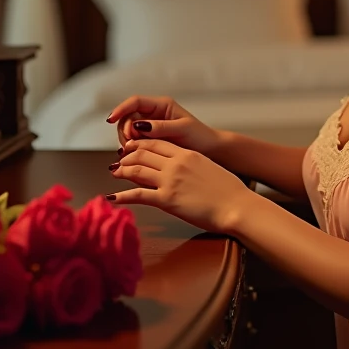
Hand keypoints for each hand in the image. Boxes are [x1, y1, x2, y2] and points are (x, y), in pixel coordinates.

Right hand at [106, 95, 222, 156]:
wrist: (209, 150)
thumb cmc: (200, 136)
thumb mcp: (182, 129)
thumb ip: (161, 127)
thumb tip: (139, 125)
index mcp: (161, 105)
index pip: (135, 102)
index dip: (121, 109)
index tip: (110, 119)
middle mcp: (153, 114)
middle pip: (127, 117)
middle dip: (124, 130)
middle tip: (130, 143)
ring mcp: (150, 127)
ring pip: (128, 130)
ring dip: (126, 140)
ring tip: (132, 151)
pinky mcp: (150, 139)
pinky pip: (134, 141)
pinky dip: (131, 148)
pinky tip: (134, 156)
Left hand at [107, 139, 248, 234]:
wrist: (236, 205)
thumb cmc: (229, 191)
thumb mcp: (208, 168)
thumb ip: (192, 165)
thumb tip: (184, 169)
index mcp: (187, 154)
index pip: (156, 143)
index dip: (139, 144)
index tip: (131, 147)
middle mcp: (176, 163)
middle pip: (142, 153)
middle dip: (127, 156)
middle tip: (119, 160)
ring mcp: (170, 181)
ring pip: (137, 170)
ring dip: (122, 171)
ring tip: (114, 173)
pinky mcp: (167, 200)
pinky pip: (138, 195)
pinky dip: (122, 196)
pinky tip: (112, 197)